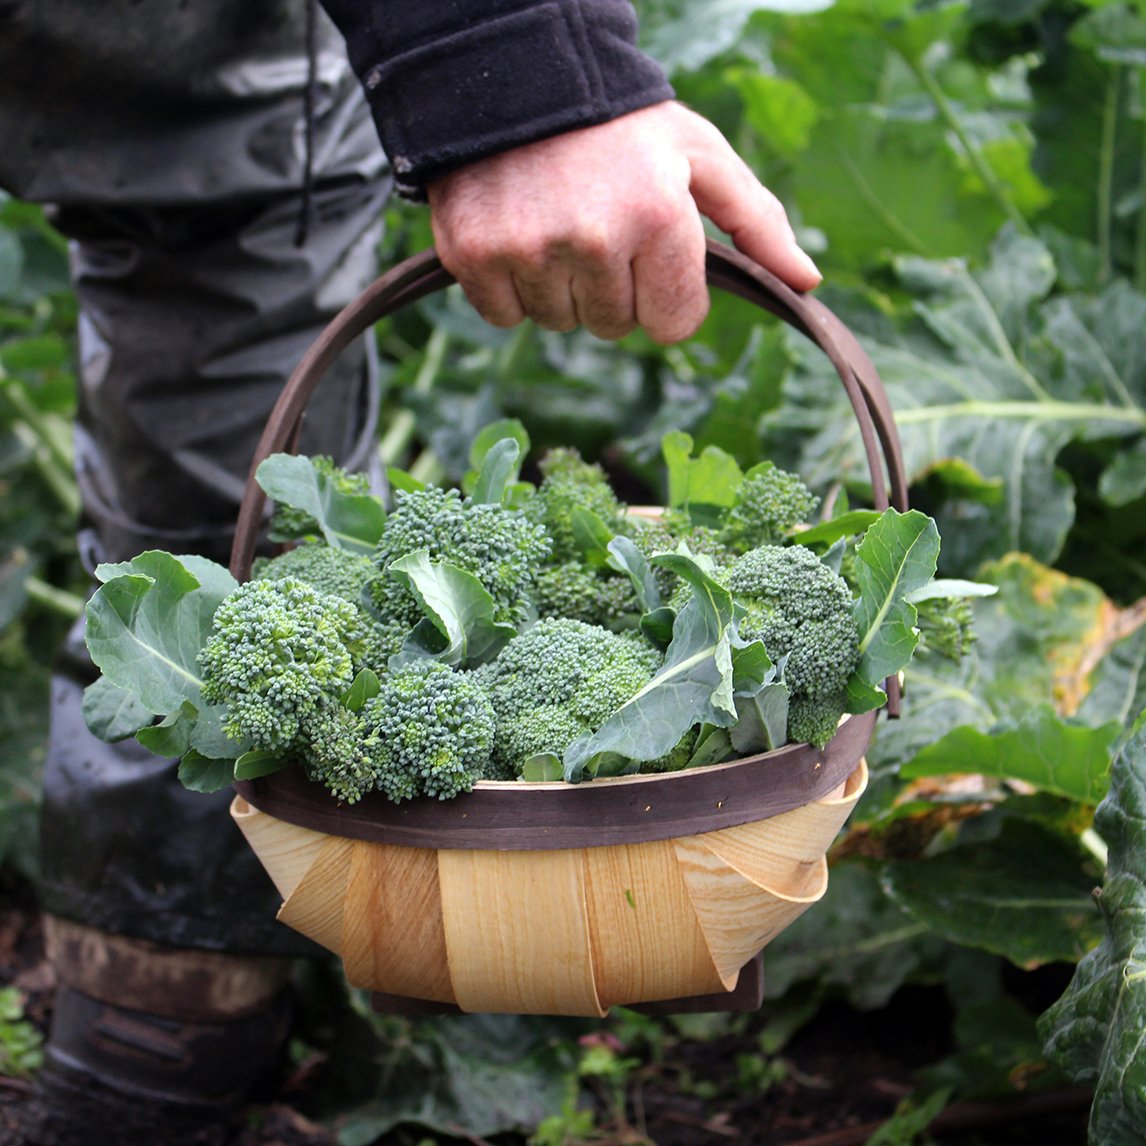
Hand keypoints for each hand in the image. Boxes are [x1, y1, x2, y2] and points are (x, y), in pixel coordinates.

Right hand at [426, 101, 819, 344]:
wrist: (513, 71)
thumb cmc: (620, 123)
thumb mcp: (699, 155)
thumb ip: (756, 221)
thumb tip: (807, 283)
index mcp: (658, 218)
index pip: (673, 325)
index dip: (665, 295)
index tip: (647, 253)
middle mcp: (593, 240)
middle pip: (614, 327)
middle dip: (612, 289)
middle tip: (596, 226)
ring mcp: (528, 249)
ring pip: (559, 323)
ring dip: (561, 288)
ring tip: (555, 222)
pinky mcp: (473, 255)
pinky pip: (504, 316)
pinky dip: (511, 287)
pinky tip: (517, 234)